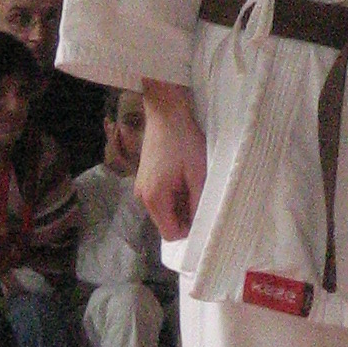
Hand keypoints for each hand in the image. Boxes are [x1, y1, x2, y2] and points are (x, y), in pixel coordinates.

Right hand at [137, 81, 206, 240]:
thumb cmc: (183, 140)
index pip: (171, 234)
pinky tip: (185, 178)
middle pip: (167, 223)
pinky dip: (175, 194)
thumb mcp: (198, 173)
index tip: (205, 216)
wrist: (165, 112)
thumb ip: (198, 202)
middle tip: (203, 198)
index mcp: (154, 198)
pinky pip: (162, 198)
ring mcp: (142, 187)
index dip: (190, 231)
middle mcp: (142, 197)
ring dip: (181, 204)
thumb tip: (202, 225)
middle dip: (186, 216)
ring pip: (165, 211)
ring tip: (195, 184)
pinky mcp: (145, 178)